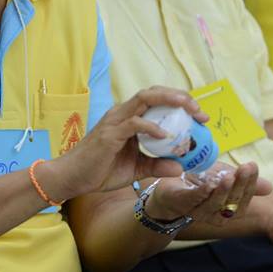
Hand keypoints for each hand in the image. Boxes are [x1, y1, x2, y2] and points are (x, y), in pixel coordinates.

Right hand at [42, 86, 206, 199]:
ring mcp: (115, 121)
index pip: (158, 101)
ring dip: (168, 101)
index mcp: (129, 118)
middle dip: (179, 97)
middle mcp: (123, 113)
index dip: (180, 103)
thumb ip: (157, 165)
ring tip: (188, 110)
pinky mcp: (109, 133)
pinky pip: (133, 123)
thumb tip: (181, 168)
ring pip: (144, 99)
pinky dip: (151, 126)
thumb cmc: (100, 171)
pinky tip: (164, 135)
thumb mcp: (136, 169)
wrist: (72, 178)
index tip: (200, 116)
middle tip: (199, 111)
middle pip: (154, 93)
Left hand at [144, 161, 272, 225]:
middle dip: (240, 184)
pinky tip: (209, 184)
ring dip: (222, 191)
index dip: (250, 183)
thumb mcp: (225, 178)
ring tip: (229, 176)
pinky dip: (202, 193)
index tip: (253, 166)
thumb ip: (244, 182)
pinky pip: (193, 200)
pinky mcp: (181, 204)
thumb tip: (270, 188)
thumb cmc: (201, 183)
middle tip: (246, 167)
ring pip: (214, 204)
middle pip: (232, 202)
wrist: (170, 189)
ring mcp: (198, 211)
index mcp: (230, 210)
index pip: (244, 197)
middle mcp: (216, 215)